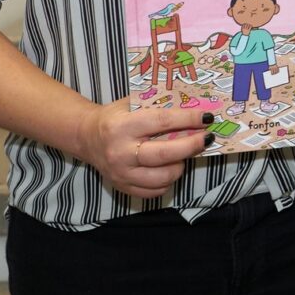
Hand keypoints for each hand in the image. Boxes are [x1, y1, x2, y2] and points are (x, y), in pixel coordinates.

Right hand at [74, 99, 211, 198]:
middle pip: (164, 154)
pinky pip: (154, 191)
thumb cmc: (115, 116)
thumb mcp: (132, 103)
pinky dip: (168, 181)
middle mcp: (120, 152)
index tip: (207, 118)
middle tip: (207, 138)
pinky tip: (170, 167)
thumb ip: (158, 105)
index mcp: (122, 126)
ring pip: (162, 176)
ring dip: (180, 165)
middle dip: (192, 146)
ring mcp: (121, 173)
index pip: (162, 122)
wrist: (87, 137)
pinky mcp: (122, 187)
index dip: (188, 120)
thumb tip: (193, 107)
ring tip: (184, 154)